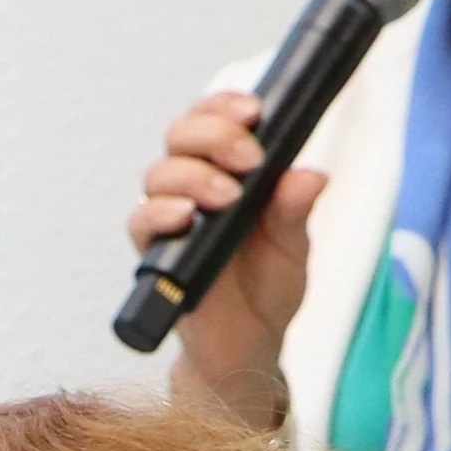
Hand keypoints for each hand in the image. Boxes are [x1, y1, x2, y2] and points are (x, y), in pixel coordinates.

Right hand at [126, 88, 324, 431]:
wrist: (249, 345)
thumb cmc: (268, 287)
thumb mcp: (295, 247)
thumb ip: (295, 210)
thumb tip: (309, 175)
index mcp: (228, 171)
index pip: (213, 118)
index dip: (225, 106)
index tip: (253, 112)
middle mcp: (193, 185)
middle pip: (181, 135)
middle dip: (214, 136)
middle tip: (249, 159)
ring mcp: (170, 217)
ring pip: (159, 172)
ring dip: (192, 175)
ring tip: (226, 197)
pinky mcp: (155, 253)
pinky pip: (140, 222)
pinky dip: (159, 213)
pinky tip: (185, 218)